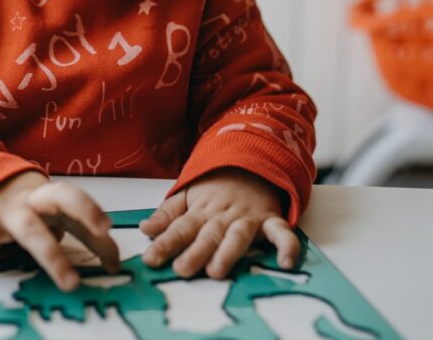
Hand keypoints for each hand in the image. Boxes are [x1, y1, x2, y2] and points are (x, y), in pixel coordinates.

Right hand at [0, 171, 119, 290]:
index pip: (83, 208)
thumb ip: (83, 234)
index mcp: (55, 198)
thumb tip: (115, 263)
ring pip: (31, 229)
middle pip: (62, 197)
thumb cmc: (28, 208)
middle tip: (103, 230)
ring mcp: (8, 212)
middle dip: (84, 210)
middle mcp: (34, 200)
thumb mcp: (55, 215)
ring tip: (70, 283)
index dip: (100, 229)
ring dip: (52, 255)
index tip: (115, 262)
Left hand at [140, 167, 298, 278]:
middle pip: (207, 234)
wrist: (251, 161)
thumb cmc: (215, 186)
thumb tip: (145, 229)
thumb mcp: (187, 195)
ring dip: (228, 252)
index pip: (180, 228)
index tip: (151, 259)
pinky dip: (286, 245)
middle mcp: (223, 215)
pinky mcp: (271, 220)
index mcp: (200, 210)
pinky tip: (286, 262)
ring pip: (237, 235)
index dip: (165, 243)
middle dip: (195, 252)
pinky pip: (281, 232)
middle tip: (182, 269)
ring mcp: (248, 217)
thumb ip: (167, 215)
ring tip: (217, 270)